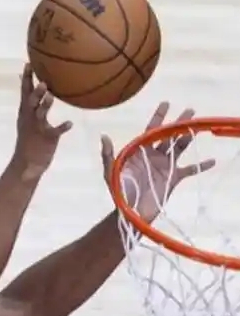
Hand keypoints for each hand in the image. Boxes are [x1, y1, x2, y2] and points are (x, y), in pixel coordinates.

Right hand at [13, 63, 72, 173]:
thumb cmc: (30, 138)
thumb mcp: (28, 120)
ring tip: (51, 96)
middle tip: (43, 82)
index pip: (25, 92)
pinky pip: (55, 131)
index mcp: (25, 112)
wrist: (27, 164)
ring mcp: (38, 128)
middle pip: (31, 102)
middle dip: (36, 92)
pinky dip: (61, 127)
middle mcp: (30, 118)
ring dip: (44, 105)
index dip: (26, 79)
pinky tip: (69, 123)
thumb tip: (40, 83)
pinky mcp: (48, 138)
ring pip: (40, 114)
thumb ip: (33, 103)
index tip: (28, 64)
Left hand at [101, 102, 214, 222]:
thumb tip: (104, 136)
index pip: (150, 130)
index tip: (166, 104)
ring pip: (180, 147)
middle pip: (168, 136)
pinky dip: (201, 166)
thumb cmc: (118, 191)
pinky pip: (190, 170)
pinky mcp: (173, 178)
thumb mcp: (110, 171)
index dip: (158, 117)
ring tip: (198, 124)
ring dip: (189, 136)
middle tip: (190, 110)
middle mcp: (154, 156)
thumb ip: (108, 154)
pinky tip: (212, 161)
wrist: (130, 211)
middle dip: (178, 123)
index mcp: (139, 151)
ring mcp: (165, 166)